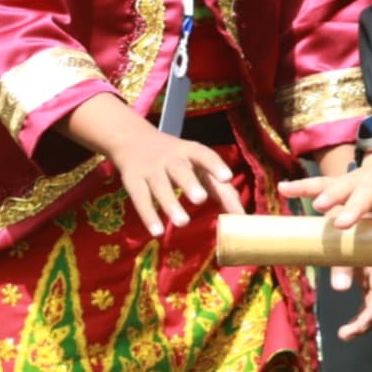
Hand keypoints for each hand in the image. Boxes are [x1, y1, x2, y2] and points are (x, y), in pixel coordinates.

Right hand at [84, 119, 242, 236]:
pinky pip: (140, 199)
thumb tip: (239, 210)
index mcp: (189, 152)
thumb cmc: (174, 157)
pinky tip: (157, 232)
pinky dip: (148, 216)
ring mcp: (150, 169)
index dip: (215, 165)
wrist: (132, 139)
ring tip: (183, 222)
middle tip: (201, 199)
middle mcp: (170, 159)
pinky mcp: (133, 181)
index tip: (228, 177)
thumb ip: (216, 185)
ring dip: (170, 203)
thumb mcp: (194, 164)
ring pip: (159, 186)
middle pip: (179, 169)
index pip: (203, 155)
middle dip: (190, 183)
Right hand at [279, 141, 371, 339]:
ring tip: (319, 208)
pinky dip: (303, 187)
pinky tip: (284, 189)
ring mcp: (359, 178)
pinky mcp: (342, 180)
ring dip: (330, 196)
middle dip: (355, 208)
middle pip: (367, 193)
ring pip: (343, 186)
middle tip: (342, 225)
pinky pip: (320, 182)